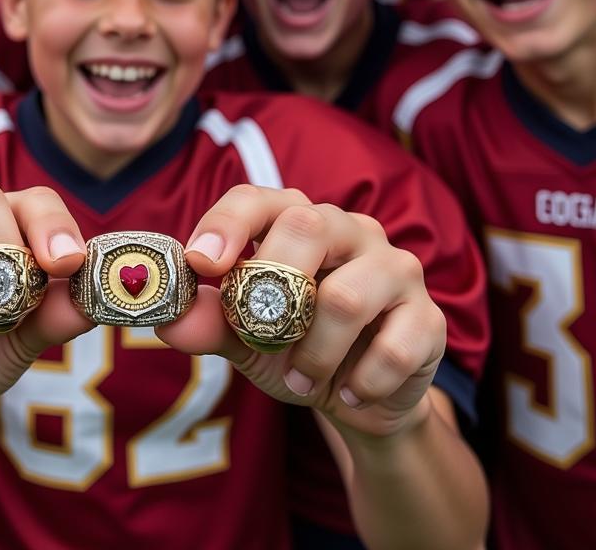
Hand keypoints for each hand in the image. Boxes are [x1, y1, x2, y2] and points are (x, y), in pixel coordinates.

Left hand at [158, 185, 445, 438]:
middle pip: (306, 226)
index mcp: (295, 219)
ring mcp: (394, 267)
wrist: (359, 396)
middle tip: (260, 338)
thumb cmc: (293, 347)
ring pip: (346, 298)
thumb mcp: (243, 338)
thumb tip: (167, 318)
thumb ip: (210, 322)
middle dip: (272, 289)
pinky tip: (350, 391)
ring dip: (312, 354)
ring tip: (301, 381)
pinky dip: (360, 382)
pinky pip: (393, 348)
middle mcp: (347, 229)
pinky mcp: (428, 316)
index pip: (256, 198)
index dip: (226, 224)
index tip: (201, 264)